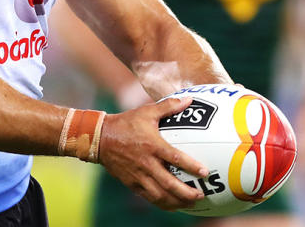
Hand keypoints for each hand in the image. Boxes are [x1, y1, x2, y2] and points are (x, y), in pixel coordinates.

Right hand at [98, 96, 207, 210]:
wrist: (100, 138)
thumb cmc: (125, 123)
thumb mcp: (147, 112)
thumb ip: (169, 106)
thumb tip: (189, 100)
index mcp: (152, 145)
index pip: (175, 158)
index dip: (191, 166)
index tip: (205, 172)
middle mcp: (146, 163)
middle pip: (169, 184)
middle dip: (187, 193)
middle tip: (201, 195)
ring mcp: (139, 175)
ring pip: (160, 195)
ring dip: (176, 202)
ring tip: (190, 204)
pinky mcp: (132, 183)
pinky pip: (149, 197)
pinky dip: (163, 203)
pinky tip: (173, 205)